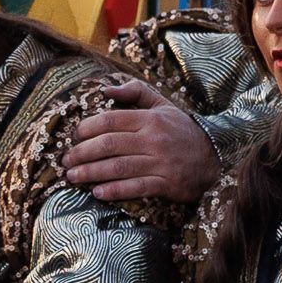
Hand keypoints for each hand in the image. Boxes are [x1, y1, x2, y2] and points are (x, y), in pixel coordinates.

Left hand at [63, 89, 217, 205]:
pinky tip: (98, 192)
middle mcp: (154, 140)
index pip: (110, 121)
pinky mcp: (167, 183)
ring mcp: (161, 163)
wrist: (215, 157)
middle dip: (81, 153)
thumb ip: (135, 92)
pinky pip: (136, 187)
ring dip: (91, 173)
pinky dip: (115, 191)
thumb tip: (105, 90)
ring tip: (73, 177)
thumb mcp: (163, 105)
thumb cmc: (182, 131)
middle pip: (108, 145)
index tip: (73, 137)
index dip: (86, 129)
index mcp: (151, 119)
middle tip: (66, 161)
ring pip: (118, 167)